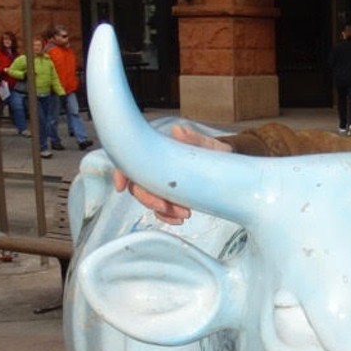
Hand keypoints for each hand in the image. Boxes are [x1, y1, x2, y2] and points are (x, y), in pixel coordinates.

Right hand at [111, 123, 231, 224]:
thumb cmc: (216, 151)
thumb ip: (195, 139)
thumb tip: (178, 132)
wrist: (228, 164)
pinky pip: (161, 209)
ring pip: (150, 198)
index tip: (122, 186)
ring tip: (184, 213)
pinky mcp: (171, 196)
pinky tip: (179, 218)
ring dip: (162, 210)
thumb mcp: (210, 144)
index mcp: (160, 150)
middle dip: (150, 199)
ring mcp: (162, 182)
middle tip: (167, 206)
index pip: (133, 159)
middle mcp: (157, 167)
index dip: (122, 171)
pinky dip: (167, 216)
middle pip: (139, 185)